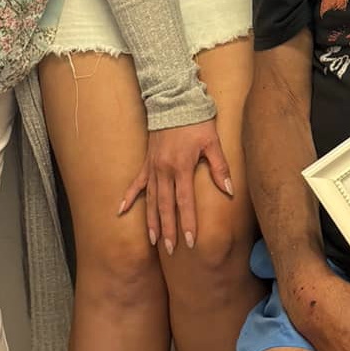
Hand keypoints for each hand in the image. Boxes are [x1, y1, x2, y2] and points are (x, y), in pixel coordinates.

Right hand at [119, 117, 233, 253]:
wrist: (174, 100)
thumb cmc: (196, 121)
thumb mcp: (212, 141)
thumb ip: (220, 167)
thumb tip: (229, 190)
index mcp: (181, 166)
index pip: (185, 202)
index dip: (188, 223)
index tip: (190, 242)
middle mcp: (164, 170)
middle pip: (166, 206)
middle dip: (168, 229)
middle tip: (169, 250)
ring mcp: (153, 167)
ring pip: (151, 199)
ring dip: (152, 221)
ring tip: (153, 241)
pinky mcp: (146, 162)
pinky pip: (136, 183)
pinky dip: (129, 197)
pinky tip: (120, 211)